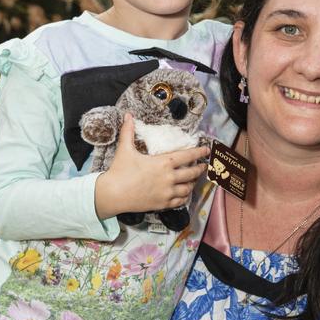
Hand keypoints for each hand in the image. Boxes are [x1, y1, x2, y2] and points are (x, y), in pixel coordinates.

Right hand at [95, 114, 209, 219]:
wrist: (113, 194)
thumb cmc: (119, 171)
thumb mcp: (125, 149)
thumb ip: (128, 131)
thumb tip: (128, 115)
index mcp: (163, 163)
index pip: (187, 156)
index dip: (199, 152)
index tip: (207, 150)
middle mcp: (169, 178)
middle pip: (191, 173)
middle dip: (199, 169)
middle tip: (203, 166)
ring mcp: (167, 192)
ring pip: (188, 188)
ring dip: (192, 183)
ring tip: (193, 180)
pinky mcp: (163, 204)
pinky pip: (180, 201)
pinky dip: (184, 196)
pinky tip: (184, 193)